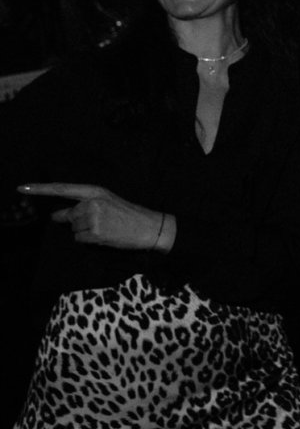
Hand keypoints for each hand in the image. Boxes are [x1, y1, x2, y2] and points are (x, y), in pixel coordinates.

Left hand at [19, 183, 166, 250]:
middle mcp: (91, 202)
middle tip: (99, 222)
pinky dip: (88, 241)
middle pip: (67, 215)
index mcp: (95, 191)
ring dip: (84, 232)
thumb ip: (83, 204)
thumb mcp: (108, 202)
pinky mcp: (93, 232)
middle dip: (76, 221)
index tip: (21, 188)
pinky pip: (78, 239)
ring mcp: (92, 217)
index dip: (40, 189)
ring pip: (73, 229)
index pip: (62, 189)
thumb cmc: (129, 215)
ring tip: (105, 229)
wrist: (149, 227)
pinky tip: (104, 236)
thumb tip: (57, 216)